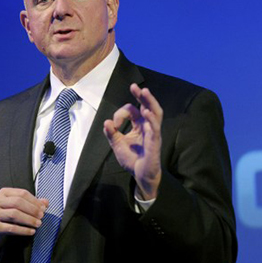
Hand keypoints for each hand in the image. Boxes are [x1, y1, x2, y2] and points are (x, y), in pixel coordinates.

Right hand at [0, 188, 48, 256]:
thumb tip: (45, 202)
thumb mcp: (18, 207)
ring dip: (29, 219)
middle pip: (18, 202)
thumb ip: (32, 203)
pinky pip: (11, 228)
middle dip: (32, 209)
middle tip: (41, 216)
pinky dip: (23, 230)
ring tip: (38, 224)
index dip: (34, 201)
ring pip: (14, 214)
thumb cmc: (6, 216)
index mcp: (4, 193)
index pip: (22, 193)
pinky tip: (31, 231)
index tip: (43, 208)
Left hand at [103, 83, 162, 199]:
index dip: (121, 113)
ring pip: (155, 114)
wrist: (140, 176)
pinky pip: (155, 129)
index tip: (114, 123)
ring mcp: (153, 134)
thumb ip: (111, 133)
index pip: (132, 110)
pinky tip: (146, 113)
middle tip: (134, 86)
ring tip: (145, 92)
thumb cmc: (133, 160)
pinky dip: (151, 120)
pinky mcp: (155, 143)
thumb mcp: (117, 145)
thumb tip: (106, 122)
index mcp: (139, 125)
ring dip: (150, 102)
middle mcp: (148, 127)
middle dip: (142, 96)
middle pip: (148, 106)